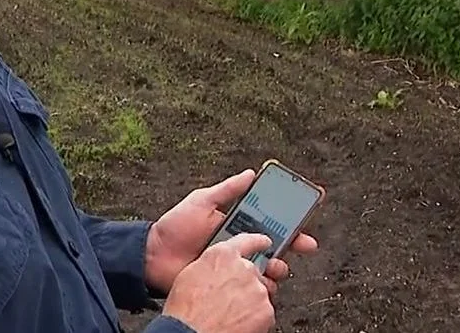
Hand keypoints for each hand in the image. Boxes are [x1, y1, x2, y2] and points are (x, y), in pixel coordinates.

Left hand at [144, 169, 318, 295]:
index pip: (270, 221)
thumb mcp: (201, 201)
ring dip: (278, 267)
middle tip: (305, 245)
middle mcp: (241, 245)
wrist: (154, 257)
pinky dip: (262, 286)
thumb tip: (250, 173)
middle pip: (276, 245)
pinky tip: (262, 282)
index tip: (305, 217)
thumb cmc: (175, 227)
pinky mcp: (228, 283)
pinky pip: (252, 286)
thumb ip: (227, 190)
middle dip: (294, 245)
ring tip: (276, 266)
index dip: (290, 220)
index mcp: (237, 224)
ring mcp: (236, 265)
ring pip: (268, 268)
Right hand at [162, 233, 275, 332]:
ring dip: (250, 301)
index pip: (247, 241)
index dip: (258, 242)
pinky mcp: (265, 309)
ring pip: (260, 292)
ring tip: (230, 314)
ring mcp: (256, 288)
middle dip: (246, 283)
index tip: (265, 243)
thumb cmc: (185, 310)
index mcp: (223, 255)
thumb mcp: (191, 274)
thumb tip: (217, 268)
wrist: (191, 332)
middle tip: (231, 299)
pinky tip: (237, 323)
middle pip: (253, 271)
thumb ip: (211, 264)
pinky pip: (265, 312)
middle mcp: (243, 268)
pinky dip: (256, 319)